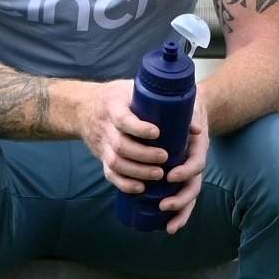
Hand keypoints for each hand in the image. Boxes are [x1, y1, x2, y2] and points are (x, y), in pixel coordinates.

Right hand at [77, 79, 166, 193]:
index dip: (139, 128)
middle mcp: (105, 127)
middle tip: (164, 157)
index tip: (157, 133)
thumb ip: (163, 104)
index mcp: (113, 106)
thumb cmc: (119, 97)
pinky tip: (141, 188)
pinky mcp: (102, 158)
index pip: (123, 119)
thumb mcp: (135, 90)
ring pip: (116, 163)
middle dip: (144, 155)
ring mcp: (102, 145)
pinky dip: (124, 183)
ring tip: (158, 174)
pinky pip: (109, 174)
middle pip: (121, 146)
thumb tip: (195, 128)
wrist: (83, 107)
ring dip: (137, 171)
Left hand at [159, 86, 209, 233]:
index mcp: (198, 149)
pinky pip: (181, 200)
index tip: (170, 175)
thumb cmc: (185, 112)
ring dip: (181, 213)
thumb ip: (190, 117)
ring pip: (189, 198)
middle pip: (194, 187)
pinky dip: (177, 215)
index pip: (197, 164)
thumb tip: (194, 128)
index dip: (186, 171)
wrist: (191, 114)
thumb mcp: (188, 111)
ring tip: (169, 227)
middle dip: (181, 199)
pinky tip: (167, 227)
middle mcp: (195, 165)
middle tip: (164, 206)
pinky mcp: (180, 180)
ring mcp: (189, 174)